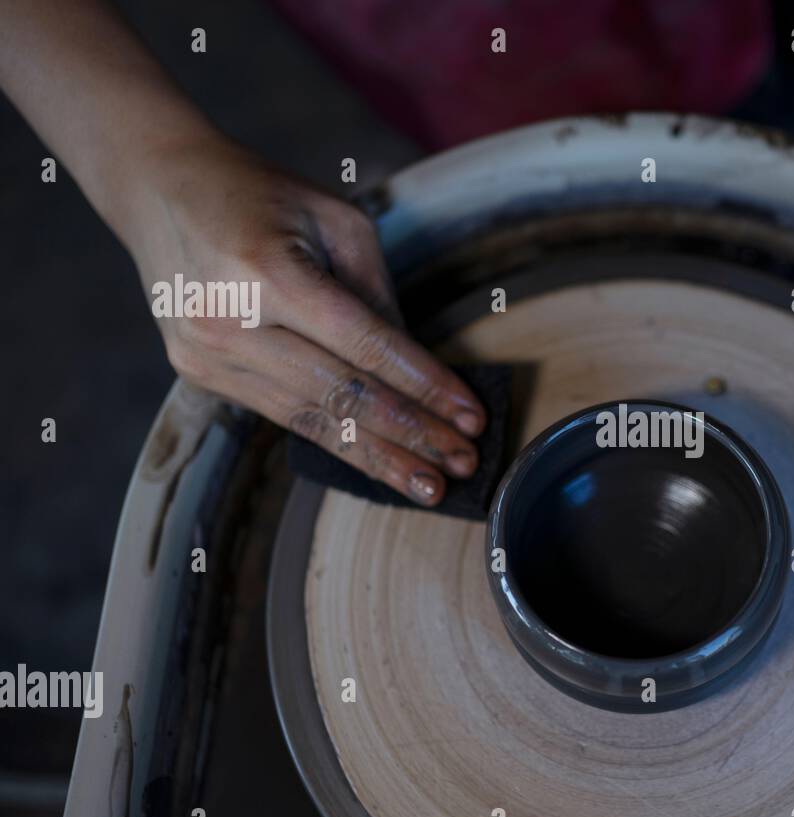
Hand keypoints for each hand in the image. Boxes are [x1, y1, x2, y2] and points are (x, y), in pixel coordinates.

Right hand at [124, 134, 482, 504]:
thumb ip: (377, 294)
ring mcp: (208, 354)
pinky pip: (284, 417)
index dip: (425, 387)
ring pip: (312, 421)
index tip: (470, 417)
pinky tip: (379, 463)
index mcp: (269, 273)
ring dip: (379, 458)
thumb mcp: (335, 221)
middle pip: (342, 394)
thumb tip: (418, 369)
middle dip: (412, 434)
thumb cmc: (261, 196)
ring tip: (430, 486)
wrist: (158, 188)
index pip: (365, 347)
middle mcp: (231, 321)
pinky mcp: (200, 374)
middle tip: (463, 464)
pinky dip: (337, 444)